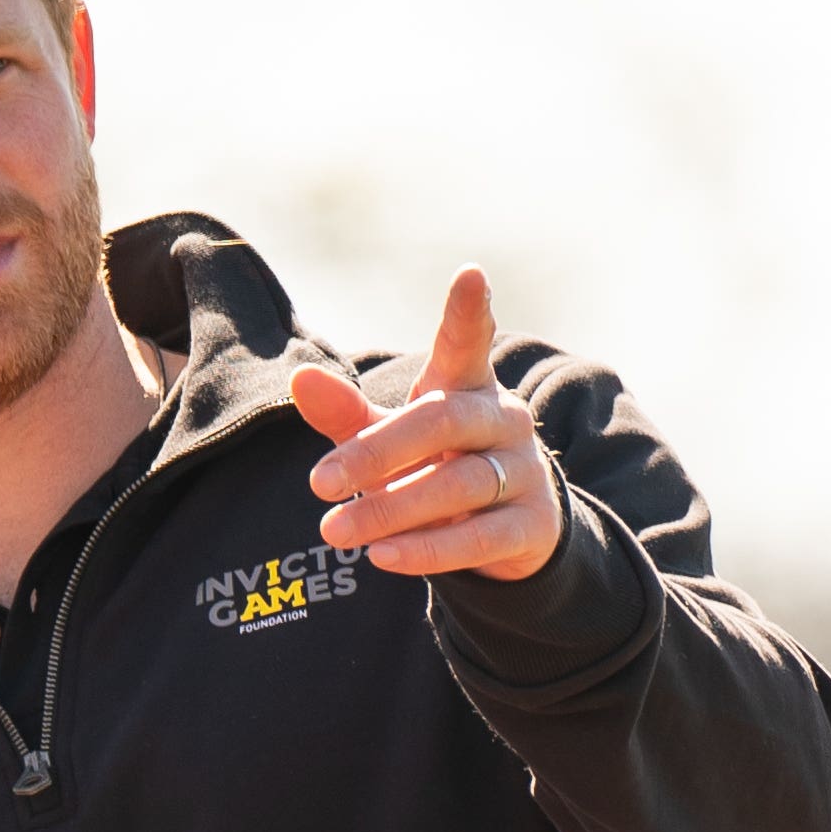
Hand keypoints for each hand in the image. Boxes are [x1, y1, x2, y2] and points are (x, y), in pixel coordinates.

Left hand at [289, 266, 562, 581]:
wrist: (505, 531)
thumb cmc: (434, 466)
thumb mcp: (388, 438)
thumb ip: (347, 414)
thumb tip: (299, 378)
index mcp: (467, 387)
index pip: (468, 344)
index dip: (468, 312)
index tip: (470, 274)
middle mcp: (502, 420)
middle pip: (442, 422)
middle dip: (376, 452)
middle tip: (319, 483)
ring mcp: (523, 471)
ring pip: (459, 485)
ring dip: (391, 510)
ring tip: (336, 532)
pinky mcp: (531, 526)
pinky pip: (480, 538)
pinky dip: (429, 550)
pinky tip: (383, 557)